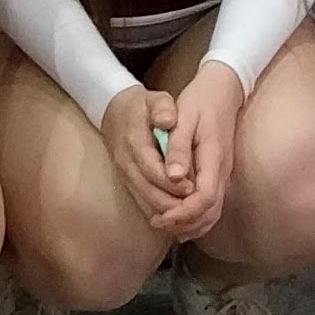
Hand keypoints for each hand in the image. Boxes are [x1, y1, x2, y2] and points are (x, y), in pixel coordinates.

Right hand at [98, 84, 186, 220]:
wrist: (116, 115)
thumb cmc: (142, 108)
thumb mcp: (154, 99)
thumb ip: (162, 107)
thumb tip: (168, 121)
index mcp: (134, 143)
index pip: (154, 171)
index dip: (174, 183)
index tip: (193, 188)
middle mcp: (127, 164)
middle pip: (151, 194)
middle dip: (175, 204)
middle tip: (198, 206)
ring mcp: (126, 176)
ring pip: (147, 204)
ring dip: (170, 213)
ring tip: (194, 213)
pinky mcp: (128, 184)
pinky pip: (144, 205)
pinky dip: (162, 213)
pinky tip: (181, 215)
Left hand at [155, 62, 246, 240]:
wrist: (222, 90)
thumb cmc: (200, 101)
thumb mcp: (184, 117)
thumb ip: (178, 147)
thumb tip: (173, 177)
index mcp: (214, 157)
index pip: (205, 198)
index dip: (184, 213)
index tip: (162, 217)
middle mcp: (222, 171)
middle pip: (210, 212)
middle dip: (184, 224)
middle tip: (157, 223)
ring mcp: (223, 174)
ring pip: (213, 212)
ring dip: (190, 224)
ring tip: (164, 223)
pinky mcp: (218, 174)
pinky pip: (211, 204)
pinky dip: (195, 216)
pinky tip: (176, 216)